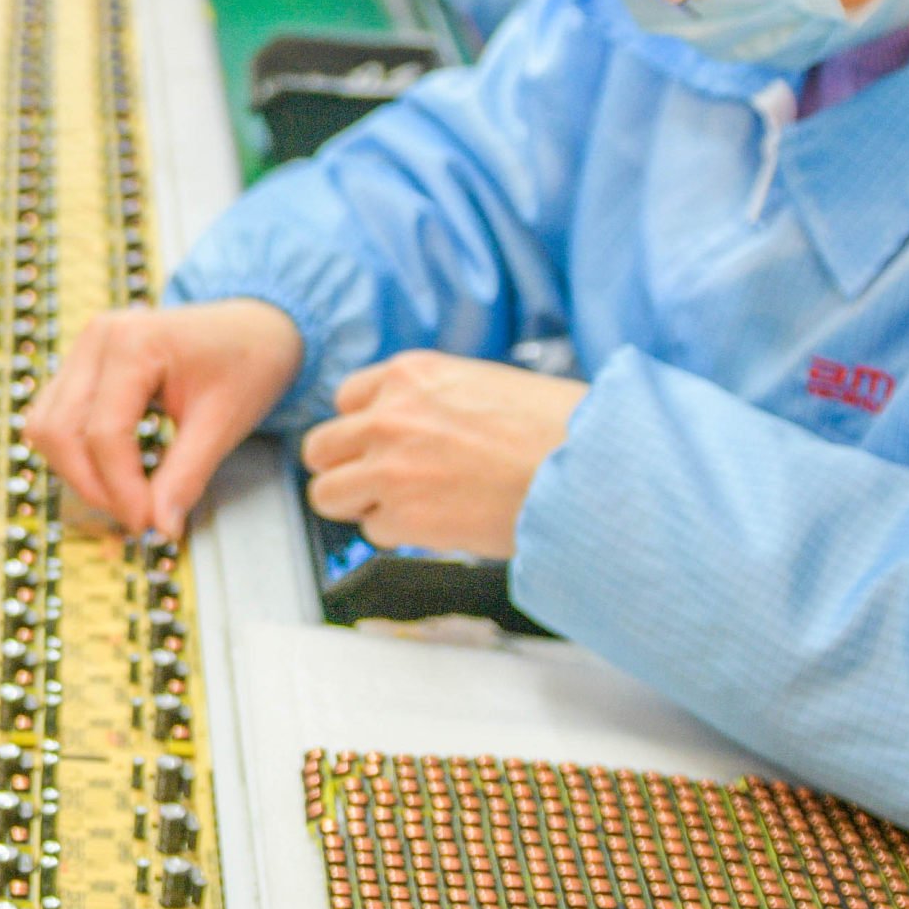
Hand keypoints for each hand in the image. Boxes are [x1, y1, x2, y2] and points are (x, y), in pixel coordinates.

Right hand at [21, 299, 303, 541]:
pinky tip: (112, 472)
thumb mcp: (225, 422)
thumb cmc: (248, 362)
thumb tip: (160, 528)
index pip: (105, 433)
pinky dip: (74, 453)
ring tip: (124, 497)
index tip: (149, 525)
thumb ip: (186, 475)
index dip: (121, 489)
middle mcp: (97, 338)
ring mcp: (84, 349)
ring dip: (76, 472)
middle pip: (60, 431)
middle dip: (92, 486)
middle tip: (136, 518)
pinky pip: (53, 417)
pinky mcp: (81, 365)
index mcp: (133, 342)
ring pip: (46, 426)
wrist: (256, 324)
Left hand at [298, 352, 588, 556]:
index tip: (381, 443)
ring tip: (401, 508)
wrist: (588, 468)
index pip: (346, 399)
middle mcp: (389, 417)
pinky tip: (437, 524)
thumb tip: (423, 425)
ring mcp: (389, 468)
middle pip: (321, 448)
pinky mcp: (403, 516)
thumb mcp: (486, 384)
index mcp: (410, 375)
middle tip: (378, 482)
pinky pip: (372, 530)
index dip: (364, 427)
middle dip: (346, 467)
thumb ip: (435, 401)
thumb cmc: (559, 427)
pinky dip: (398, 533)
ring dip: (359, 504)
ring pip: (327, 494)